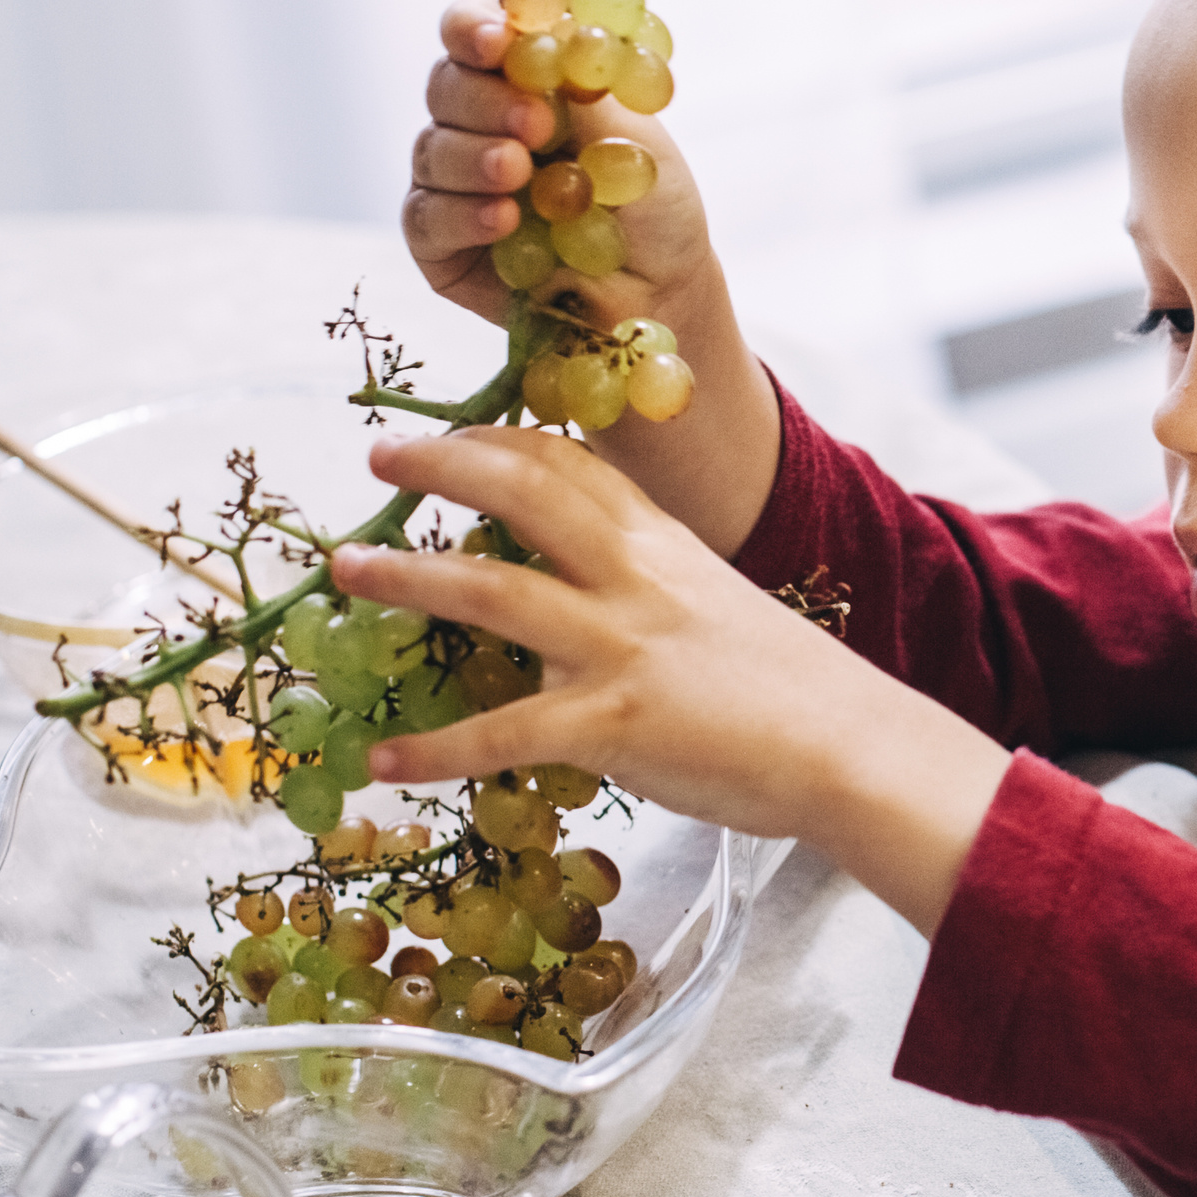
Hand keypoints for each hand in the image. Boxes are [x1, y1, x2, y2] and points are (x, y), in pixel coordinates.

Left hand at [330, 426, 1008, 934]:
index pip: (573, 463)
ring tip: (345, 571)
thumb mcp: (719, 610)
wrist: (851, 747)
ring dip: (408, 576)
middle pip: (524, 490)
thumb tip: (585, 611)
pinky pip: (503, 733)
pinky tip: (383, 762)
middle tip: (380, 459)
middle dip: (443, 465)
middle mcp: (635, 577)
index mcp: (664, 545)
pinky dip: (435, 749)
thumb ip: (650, 595)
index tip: (450, 434)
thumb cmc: (794, 690)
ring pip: (492, 589)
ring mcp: (620, 645)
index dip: (500, 440)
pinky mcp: (614, 723)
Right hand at [403, 0, 781, 556]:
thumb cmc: (653, 209)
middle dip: (485, 99)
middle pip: (446, 84)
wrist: (661, 295)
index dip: (473, 25)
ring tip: (520, 177)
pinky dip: (459, 212)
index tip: (497, 39)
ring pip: (430, 149)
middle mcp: (480, 122)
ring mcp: (454, 182)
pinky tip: (500, 219)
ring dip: (473, 157)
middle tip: (535, 124)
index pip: (475, 30)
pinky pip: (424, 217)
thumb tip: (544, 37)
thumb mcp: (635, 142)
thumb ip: (583, 92)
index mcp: (524, 79)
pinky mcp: (439, 244)